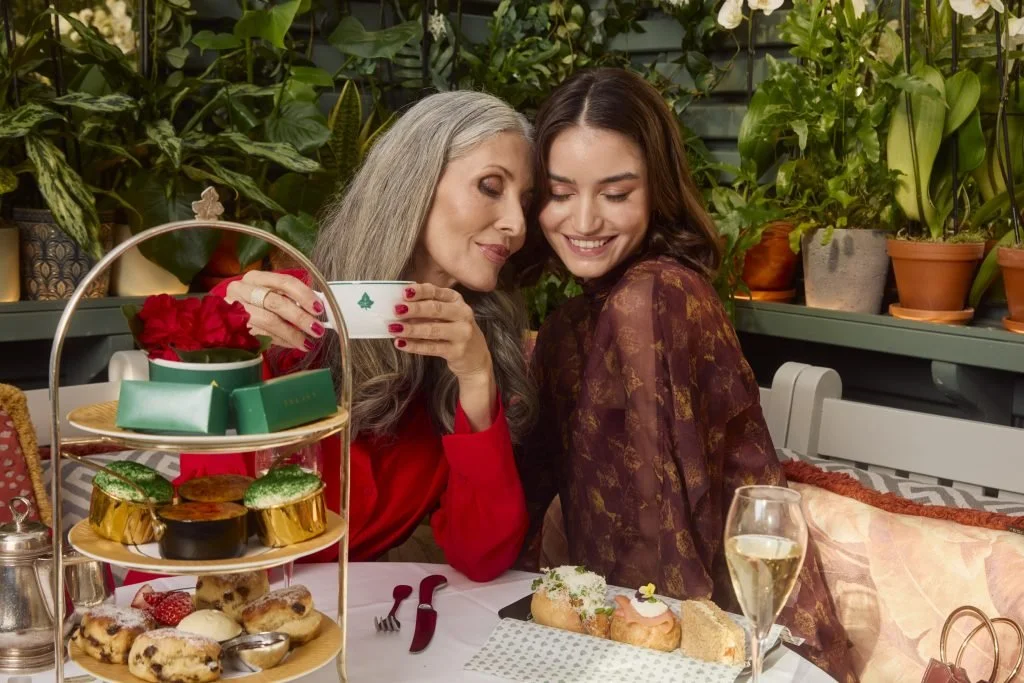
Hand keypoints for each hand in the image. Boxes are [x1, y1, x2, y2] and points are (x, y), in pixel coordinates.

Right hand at [224, 271, 325, 350]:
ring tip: (308, 342)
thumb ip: (291, 297)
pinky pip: (263, 335)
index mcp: (255, 278)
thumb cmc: (256, 304)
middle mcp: (242, 290)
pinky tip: (294, 344)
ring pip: (269, 321)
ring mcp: (235, 310)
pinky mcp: (234, 328)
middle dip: (300, 317)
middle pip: (276, 302)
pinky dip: (282, 341)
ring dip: (292, 334)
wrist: (225, 318)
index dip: (303, 294)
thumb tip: (318, 308)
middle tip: (318, 329)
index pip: (284, 282)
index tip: (319, 308)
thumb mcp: (270, 294)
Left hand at [392, 283, 496, 430]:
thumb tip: (400, 305)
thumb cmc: (455, 331)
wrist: (476, 358)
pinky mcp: (457, 352)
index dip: (420, 291)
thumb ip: (428, 307)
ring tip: (393, 328)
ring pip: (433, 330)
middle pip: (435, 309)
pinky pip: (432, 348)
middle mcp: (463, 314)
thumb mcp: (448, 314)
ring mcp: (462, 334)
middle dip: (414, 309)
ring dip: (411, 329)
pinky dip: (414, 346)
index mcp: (457, 300)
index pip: (436, 292)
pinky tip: (400, 343)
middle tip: (396, 310)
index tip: (403, 292)